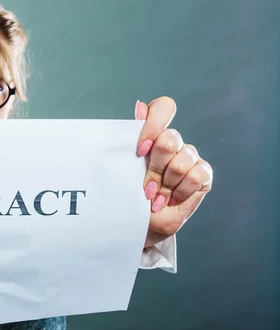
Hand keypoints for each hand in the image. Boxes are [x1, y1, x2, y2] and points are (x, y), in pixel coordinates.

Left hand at [135, 97, 212, 248]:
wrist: (143, 224)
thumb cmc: (130, 195)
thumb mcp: (125, 169)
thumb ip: (131, 138)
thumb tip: (139, 106)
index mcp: (153, 134)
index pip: (163, 108)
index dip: (153, 125)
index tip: (140, 151)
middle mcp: (173, 142)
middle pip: (169, 139)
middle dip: (155, 168)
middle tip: (146, 187)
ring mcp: (189, 156)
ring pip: (182, 159)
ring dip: (166, 184)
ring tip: (156, 197)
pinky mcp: (203, 173)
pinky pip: (197, 174)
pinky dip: (180, 191)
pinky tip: (171, 199)